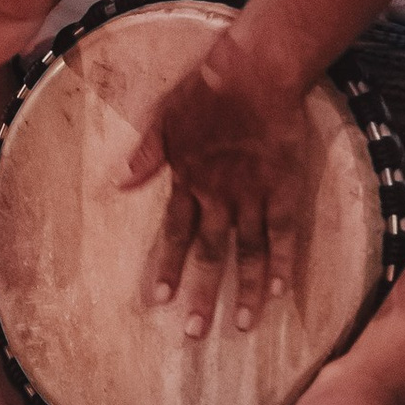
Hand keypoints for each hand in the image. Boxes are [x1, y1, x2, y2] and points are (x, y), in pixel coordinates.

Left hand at [123, 40, 313, 335]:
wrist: (255, 72)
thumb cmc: (206, 88)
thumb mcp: (163, 117)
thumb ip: (147, 154)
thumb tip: (119, 182)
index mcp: (188, 180)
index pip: (174, 234)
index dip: (166, 266)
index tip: (157, 299)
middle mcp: (219, 195)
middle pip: (210, 254)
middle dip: (201, 295)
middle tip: (194, 332)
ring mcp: (253, 194)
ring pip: (248, 252)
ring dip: (243, 290)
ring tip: (241, 326)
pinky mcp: (284, 187)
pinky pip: (284, 231)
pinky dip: (282, 261)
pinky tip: (278, 291)